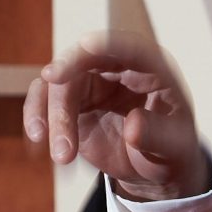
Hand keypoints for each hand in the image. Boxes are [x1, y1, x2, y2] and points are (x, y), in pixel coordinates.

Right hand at [24, 31, 211, 200]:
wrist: (152, 168)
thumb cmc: (171, 149)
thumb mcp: (174, 148)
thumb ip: (156, 136)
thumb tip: (133, 128)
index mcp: (153, 69)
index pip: (132, 48)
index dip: (110, 43)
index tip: (86, 43)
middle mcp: (119, 69)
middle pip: (87, 58)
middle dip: (68, 69)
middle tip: (52, 78)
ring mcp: (92, 84)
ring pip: (61, 82)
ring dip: (53, 113)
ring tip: (62, 155)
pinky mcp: (71, 103)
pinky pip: (45, 99)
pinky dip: (37, 115)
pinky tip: (37, 137)